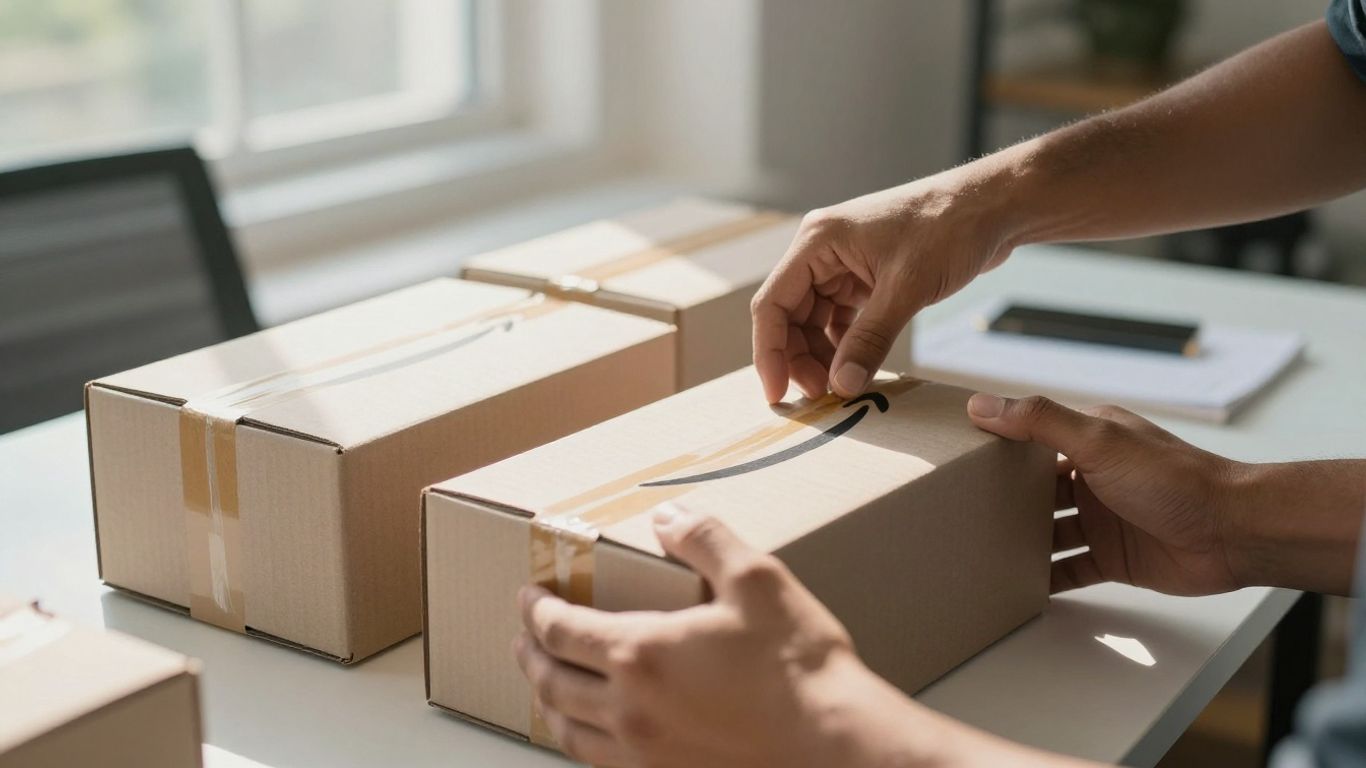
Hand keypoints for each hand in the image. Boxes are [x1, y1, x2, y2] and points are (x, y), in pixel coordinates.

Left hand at [515, 503, 938, 766]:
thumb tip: (668, 515)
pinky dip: (581, 740)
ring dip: (546, 701)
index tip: (528, 596)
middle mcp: (629, 709)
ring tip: (543, 683)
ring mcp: (645, 754)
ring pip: (569, 730)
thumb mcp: (757, 580)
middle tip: (523, 637)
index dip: (537, 610)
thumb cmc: (798, 667)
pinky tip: (594, 732)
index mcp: (640, 653)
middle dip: (531, 654)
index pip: (562, 629)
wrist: (834, 745)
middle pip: (552, 681)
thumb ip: (705, 539)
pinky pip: (601, 763)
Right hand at [751, 172, 1016, 402]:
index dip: (770, 353)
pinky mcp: (866, 277)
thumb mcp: (905, 289)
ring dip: (822, 356)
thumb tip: (841, 386)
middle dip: (800, 359)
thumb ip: (869, 340)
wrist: (992, 207)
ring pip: (814, 321)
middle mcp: (822, 252)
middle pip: (790, 317)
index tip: (777, 394)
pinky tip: (856, 368)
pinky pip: (842, 319)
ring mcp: (844, 265)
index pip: (773, 304)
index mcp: (818, 242)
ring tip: (840, 388)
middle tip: (822, 397)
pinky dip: (845, 346)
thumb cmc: (949, 228)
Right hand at [967, 394, 1245, 595]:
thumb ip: (1039, 421)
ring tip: (975, 548)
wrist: (1233, 532)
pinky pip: (1069, 568)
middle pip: (1033, 486)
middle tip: (955, 507)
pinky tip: (1014, 584)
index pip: (1030, 435)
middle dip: (999, 496)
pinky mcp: (1113, 558)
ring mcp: (1102, 518)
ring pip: (1047, 529)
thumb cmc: (1174, 478)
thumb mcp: (1098, 440)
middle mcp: (1092, 476)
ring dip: (1018, 538)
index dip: (995, 442)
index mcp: (1088, 439)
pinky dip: (1044, 577)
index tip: (954, 451)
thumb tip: (981, 406)